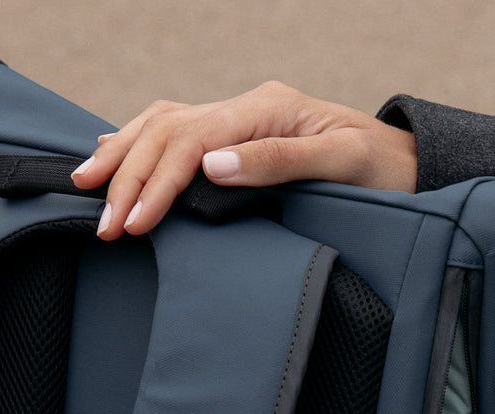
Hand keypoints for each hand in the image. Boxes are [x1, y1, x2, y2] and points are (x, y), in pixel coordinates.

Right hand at [70, 81, 416, 238]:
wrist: (405, 167)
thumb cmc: (380, 172)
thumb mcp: (341, 164)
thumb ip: (278, 161)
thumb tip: (212, 165)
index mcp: (266, 110)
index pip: (192, 141)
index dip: (158, 183)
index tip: (132, 224)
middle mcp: (246, 107)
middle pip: (167, 131)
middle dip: (128, 177)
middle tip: (102, 223)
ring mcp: (239, 118)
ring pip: (163, 124)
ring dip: (124, 157)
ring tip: (88, 187)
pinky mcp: (238, 136)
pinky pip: (176, 132)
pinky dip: (140, 144)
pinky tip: (115, 156)